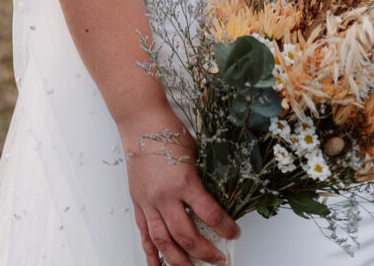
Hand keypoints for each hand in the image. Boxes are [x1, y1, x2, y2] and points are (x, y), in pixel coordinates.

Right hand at [118, 105, 240, 265]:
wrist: (141, 121)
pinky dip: (152, 253)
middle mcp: (165, 196)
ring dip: (180, 261)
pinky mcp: (138, 203)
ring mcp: (149, 202)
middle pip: (187, 236)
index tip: (235, 234)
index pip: (210, 214)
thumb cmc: (168, 131)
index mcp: (184, 181)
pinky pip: (144, 234)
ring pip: (164, 242)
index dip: (226, 228)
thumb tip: (218, 197)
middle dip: (205, 253)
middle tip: (219, 259)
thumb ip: (203, 178)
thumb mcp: (195, 154)